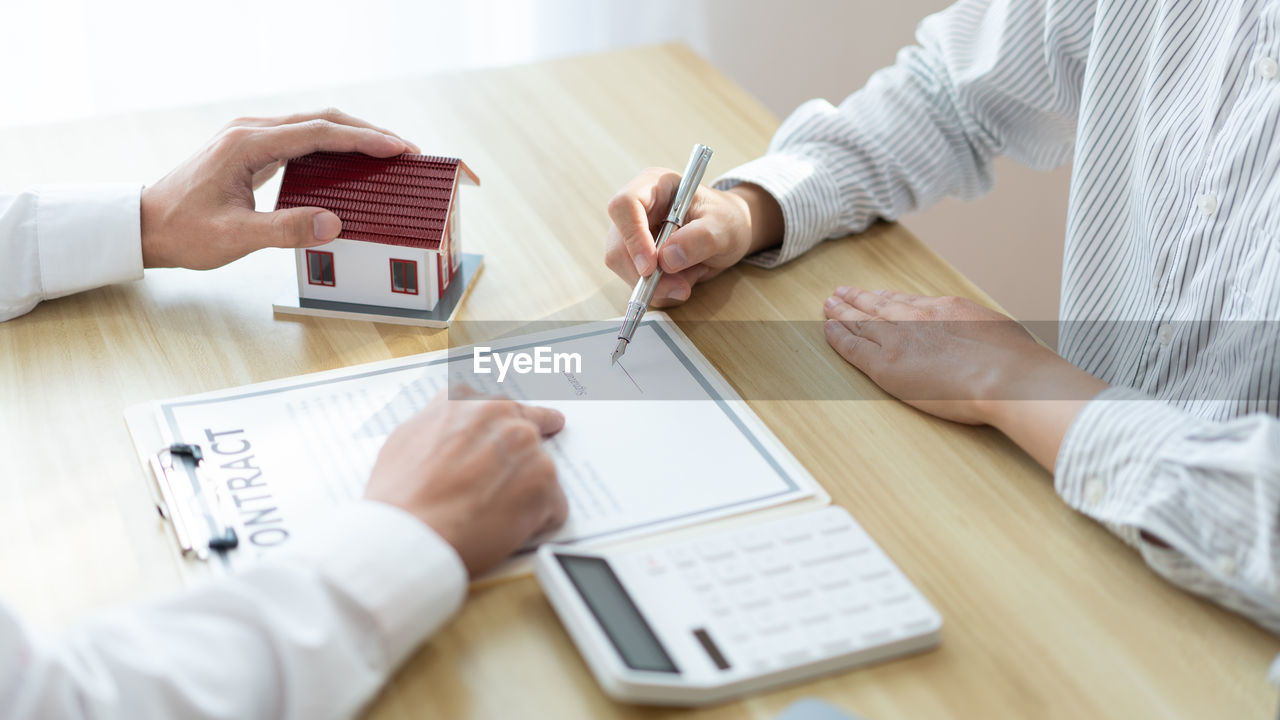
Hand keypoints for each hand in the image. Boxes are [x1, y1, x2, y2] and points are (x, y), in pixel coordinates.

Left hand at [140, 108, 421, 269]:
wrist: (145, 226)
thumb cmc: (183, 230)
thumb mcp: (235, 237)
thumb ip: (285, 230)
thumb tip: (333, 224)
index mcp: (248, 143)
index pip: (318, 132)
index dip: (363, 139)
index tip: (397, 148)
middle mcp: (251, 131)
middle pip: (322, 120)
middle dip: (369, 133)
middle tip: (407, 151)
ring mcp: (251, 137)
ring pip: (314, 127)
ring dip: (353, 137)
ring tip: (388, 154)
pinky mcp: (253, 150)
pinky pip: (303, 140)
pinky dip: (334, 147)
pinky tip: (352, 162)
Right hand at [364, 386, 568, 576]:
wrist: (408, 536)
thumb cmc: (400, 496)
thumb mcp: (407, 436)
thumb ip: (442, 422)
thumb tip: (455, 426)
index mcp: (469, 401)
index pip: (503, 406)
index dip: (506, 428)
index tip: (512, 433)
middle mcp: (503, 416)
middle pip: (530, 431)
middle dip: (521, 456)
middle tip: (510, 477)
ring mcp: (528, 449)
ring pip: (541, 470)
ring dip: (526, 490)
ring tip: (493, 513)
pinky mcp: (545, 485)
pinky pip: (554, 504)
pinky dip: (539, 519)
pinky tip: (508, 528)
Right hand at [604, 168, 781, 305]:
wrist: (729, 233)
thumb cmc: (726, 219)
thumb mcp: (724, 225)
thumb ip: (701, 238)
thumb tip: (667, 259)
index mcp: (653, 186)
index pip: (624, 206)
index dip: (633, 237)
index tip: (650, 266)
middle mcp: (637, 211)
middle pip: (618, 247)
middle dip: (645, 275)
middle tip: (680, 288)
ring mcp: (633, 237)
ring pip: (626, 271)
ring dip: (659, 284)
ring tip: (692, 273)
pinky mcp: (637, 260)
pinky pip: (639, 285)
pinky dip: (662, 290)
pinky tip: (684, 277)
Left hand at [822, 286, 1108, 468]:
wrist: (1008, 378)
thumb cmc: (1015, 363)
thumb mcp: (997, 331)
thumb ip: (978, 331)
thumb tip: (982, 339)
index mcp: (946, 308)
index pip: (907, 301)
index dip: (887, 298)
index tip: (875, 295)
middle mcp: (917, 318)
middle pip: (879, 305)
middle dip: (858, 299)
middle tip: (840, 294)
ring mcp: (899, 339)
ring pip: (861, 322)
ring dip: (842, 312)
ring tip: (828, 306)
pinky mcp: (886, 365)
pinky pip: (853, 347)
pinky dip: (838, 337)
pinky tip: (828, 331)